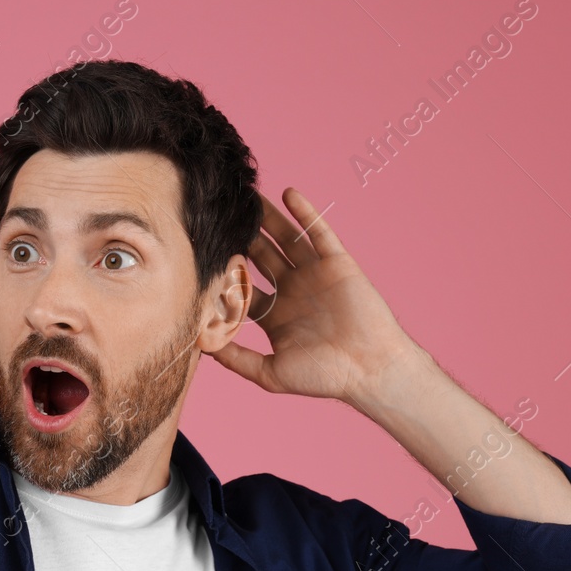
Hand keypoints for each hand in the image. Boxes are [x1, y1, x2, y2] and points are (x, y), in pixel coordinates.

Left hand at [209, 188, 419, 404]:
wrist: (369, 369)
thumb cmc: (324, 376)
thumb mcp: (270, 373)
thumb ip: (237, 359)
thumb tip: (201, 347)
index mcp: (276, 315)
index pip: (244, 287)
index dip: (225, 272)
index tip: (201, 254)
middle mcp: (294, 291)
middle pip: (261, 256)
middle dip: (242, 237)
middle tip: (220, 215)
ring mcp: (315, 275)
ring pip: (286, 239)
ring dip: (269, 218)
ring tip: (248, 197)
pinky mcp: (337, 263)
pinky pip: (319, 232)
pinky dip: (305, 212)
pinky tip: (288, 193)